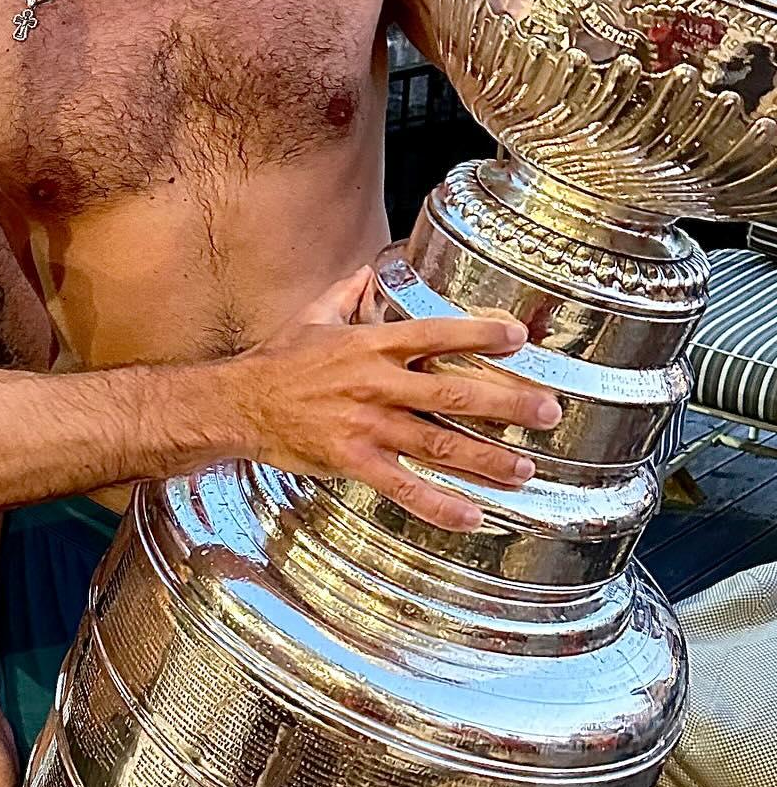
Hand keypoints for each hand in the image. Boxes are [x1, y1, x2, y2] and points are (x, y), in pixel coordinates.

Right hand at [238, 269, 559, 531]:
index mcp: (369, 344)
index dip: (478, 335)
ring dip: (486, 459)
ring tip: (524, 471)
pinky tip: (472, 515)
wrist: (238, 403)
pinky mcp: (352, 460)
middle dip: (506, 403)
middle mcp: (374, 383)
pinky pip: (403, 486)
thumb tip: (366, 271)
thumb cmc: (278, 361)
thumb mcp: (312, 316)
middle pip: (452, 394)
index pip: (435, 335)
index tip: (517, 336)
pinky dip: (440, 504)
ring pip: (437, 444)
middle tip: (547, 411)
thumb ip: (346, 294)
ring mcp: (365, 424)